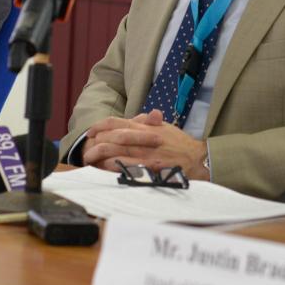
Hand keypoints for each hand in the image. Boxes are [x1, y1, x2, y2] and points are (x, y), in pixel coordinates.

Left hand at [84, 109, 208, 179]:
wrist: (197, 159)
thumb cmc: (181, 144)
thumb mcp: (166, 127)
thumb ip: (150, 122)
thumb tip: (144, 116)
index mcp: (144, 127)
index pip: (116, 122)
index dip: (100, 126)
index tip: (91, 131)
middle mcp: (142, 139)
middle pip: (112, 138)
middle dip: (96, 143)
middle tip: (87, 148)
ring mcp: (145, 154)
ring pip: (116, 153)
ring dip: (100, 156)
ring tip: (90, 160)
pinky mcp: (148, 168)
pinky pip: (126, 167)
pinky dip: (113, 167)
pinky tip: (104, 169)